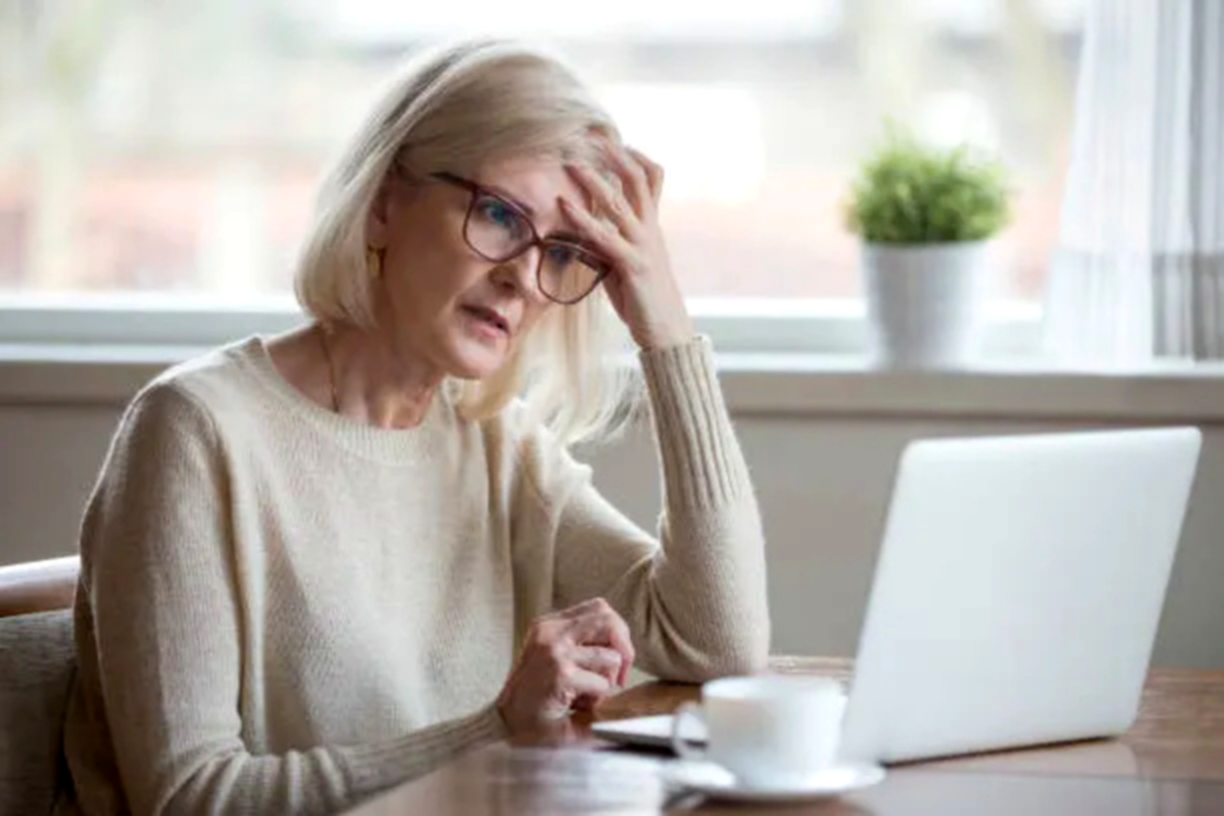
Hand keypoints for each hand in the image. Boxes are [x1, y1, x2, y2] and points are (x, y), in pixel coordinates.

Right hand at [496, 598, 635, 733]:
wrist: (508, 725)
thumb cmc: (535, 696)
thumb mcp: (554, 657)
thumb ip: (581, 643)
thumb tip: (621, 644)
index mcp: (548, 624)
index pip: (599, 608)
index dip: (617, 631)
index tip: (617, 656)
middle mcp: (550, 632)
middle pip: (608, 620)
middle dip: (623, 649)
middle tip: (618, 676)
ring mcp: (555, 652)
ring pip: (610, 656)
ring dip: (607, 682)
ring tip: (585, 695)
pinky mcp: (561, 674)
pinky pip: (602, 684)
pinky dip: (596, 699)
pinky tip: (576, 705)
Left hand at [559, 142, 694, 350]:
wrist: (666, 329)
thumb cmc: (642, 298)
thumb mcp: (624, 263)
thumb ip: (608, 242)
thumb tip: (583, 231)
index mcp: (651, 226)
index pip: (651, 179)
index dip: (635, 156)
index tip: (614, 139)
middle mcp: (650, 230)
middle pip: (638, 180)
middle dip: (614, 155)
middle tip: (590, 135)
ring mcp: (644, 245)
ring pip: (620, 203)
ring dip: (594, 180)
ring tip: (571, 163)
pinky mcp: (633, 265)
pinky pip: (606, 236)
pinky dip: (583, 218)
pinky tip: (564, 206)